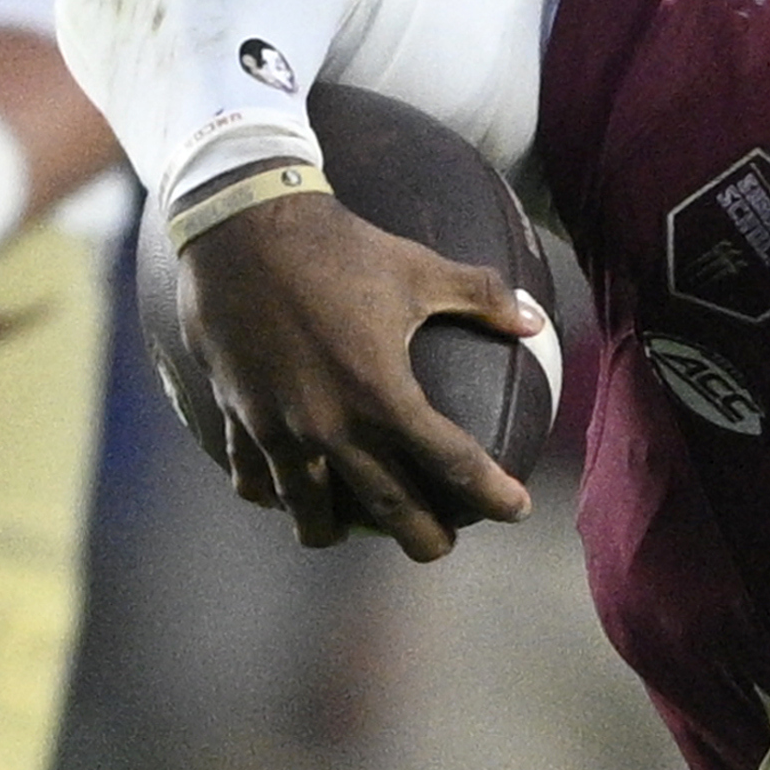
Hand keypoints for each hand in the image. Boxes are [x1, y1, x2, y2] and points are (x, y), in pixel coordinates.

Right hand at [177, 185, 536, 559]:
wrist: (237, 224)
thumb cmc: (337, 246)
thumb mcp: (419, 268)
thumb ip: (483, 297)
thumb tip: (533, 320)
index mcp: (382, 394)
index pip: (453, 464)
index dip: (492, 493)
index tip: (516, 509)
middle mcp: (330, 424)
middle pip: (388, 507)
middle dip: (422, 538)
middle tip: (441, 546)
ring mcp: (277, 426)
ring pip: (310, 508)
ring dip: (335, 529)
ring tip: (352, 530)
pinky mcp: (236, 415)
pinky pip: (252, 476)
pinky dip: (271, 494)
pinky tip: (286, 495)